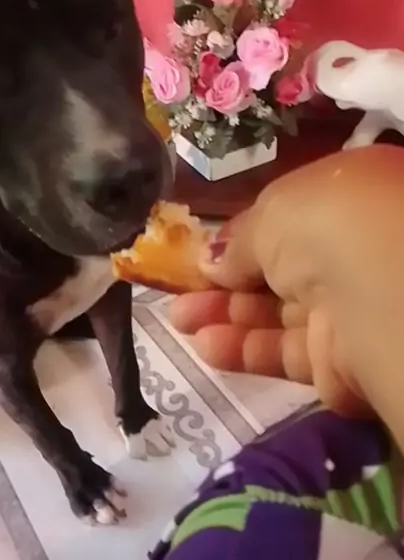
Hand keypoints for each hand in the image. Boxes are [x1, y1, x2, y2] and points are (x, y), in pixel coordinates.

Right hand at [169, 145, 403, 448]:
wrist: (381, 297)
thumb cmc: (326, 227)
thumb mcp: (272, 214)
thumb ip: (237, 241)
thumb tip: (210, 260)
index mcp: (348, 198)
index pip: (288, 219)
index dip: (243, 235)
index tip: (202, 251)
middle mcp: (353, 251)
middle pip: (278, 270)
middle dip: (224, 280)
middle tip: (178, 291)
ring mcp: (349, 308)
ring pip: (276, 313)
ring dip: (224, 316)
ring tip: (178, 319)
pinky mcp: (339, 361)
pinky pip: (284, 352)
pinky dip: (244, 350)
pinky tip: (204, 345)